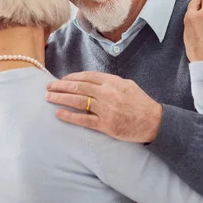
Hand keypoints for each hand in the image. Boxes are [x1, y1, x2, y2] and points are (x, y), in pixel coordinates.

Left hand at [46, 71, 162, 142]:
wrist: (154, 122)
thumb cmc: (141, 103)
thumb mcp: (128, 85)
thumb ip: (110, 81)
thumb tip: (93, 80)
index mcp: (112, 82)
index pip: (87, 77)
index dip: (72, 77)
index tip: (62, 79)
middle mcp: (107, 94)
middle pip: (78, 87)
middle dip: (61, 86)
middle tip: (48, 87)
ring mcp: (105, 109)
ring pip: (78, 101)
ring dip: (61, 98)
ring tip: (49, 97)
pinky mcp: (106, 125)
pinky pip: (83, 120)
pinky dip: (70, 116)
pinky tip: (59, 114)